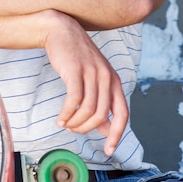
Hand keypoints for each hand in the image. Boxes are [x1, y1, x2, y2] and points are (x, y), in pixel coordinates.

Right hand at [44, 13, 128, 155]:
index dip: (117, 135)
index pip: (122, 114)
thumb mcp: (94, 78)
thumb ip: (101, 102)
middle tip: (74, 130)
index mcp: (115, 81)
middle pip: (101, 116)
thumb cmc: (77, 57)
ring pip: (87, 110)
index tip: (109, 150)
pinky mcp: (75, 70)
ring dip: (75, 123)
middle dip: (86, 129)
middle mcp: (107, 77)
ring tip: (65, 124)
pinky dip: (66, 114)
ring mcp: (92, 73)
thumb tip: (105, 129)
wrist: (62, 31)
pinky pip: (73, 100)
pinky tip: (60, 119)